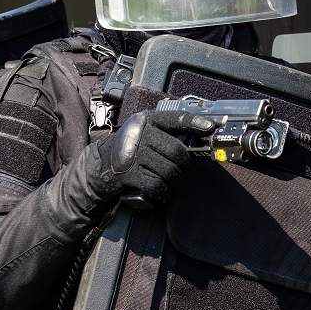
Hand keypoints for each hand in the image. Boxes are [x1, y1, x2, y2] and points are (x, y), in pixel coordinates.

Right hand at [92, 109, 215, 204]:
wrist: (100, 166)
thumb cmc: (131, 149)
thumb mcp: (144, 132)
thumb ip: (165, 132)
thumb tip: (197, 139)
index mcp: (146, 121)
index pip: (174, 118)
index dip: (194, 123)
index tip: (210, 127)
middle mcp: (139, 135)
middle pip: (176, 150)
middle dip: (187, 165)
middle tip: (188, 171)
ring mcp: (132, 155)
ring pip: (169, 170)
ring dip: (178, 181)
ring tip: (178, 182)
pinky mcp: (128, 174)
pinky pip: (156, 185)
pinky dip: (165, 191)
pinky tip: (166, 190)